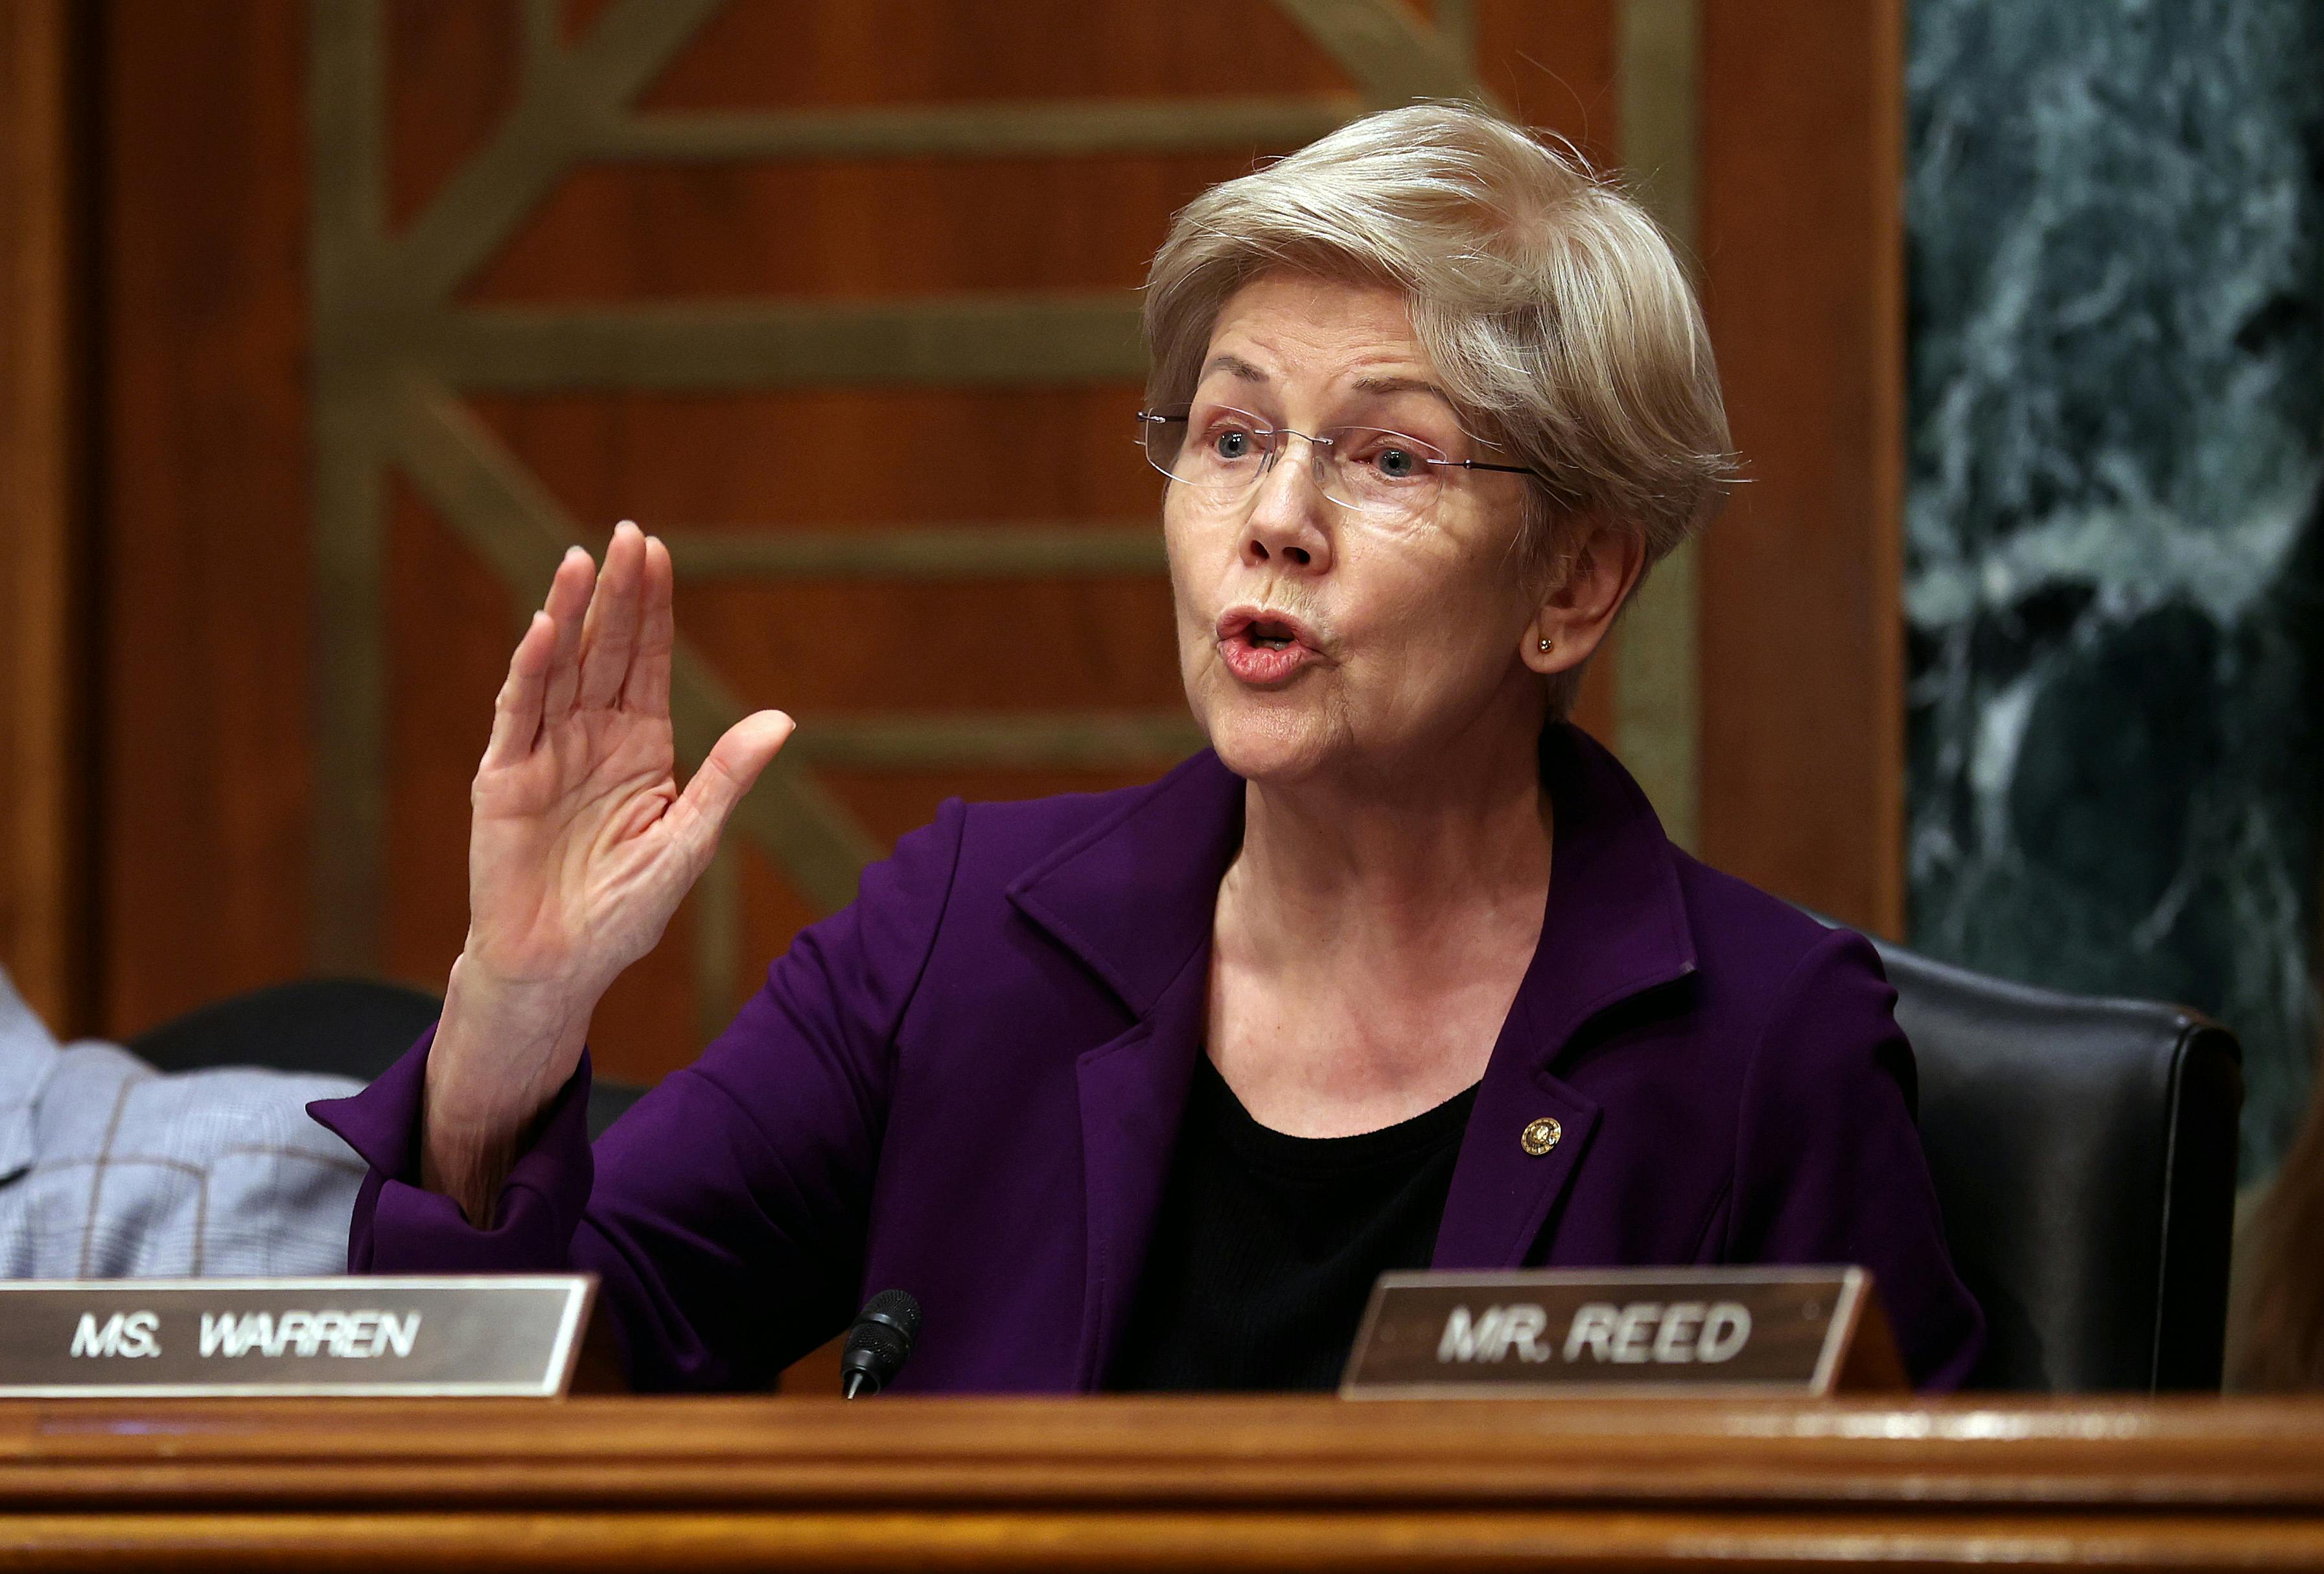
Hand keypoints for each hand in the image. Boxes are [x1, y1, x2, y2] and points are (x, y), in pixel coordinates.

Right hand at [422, 522, 791, 1216]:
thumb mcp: (689, 841)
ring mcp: (544, 753)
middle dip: (617, 594)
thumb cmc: (626, 911)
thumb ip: (726, 778)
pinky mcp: (504, 778)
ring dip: (569, 616)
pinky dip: (529, 671)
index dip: (652, 609)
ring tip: (582, 561)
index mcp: (640, 746)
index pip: (646, 662)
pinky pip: (518, 715)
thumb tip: (782, 720)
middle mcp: (591, 738)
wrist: (560, 966)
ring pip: (558, 669)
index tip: (660, 552)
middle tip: (629, 534)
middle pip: (605, 651)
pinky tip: (543, 630)